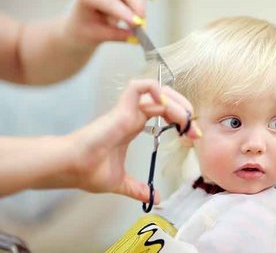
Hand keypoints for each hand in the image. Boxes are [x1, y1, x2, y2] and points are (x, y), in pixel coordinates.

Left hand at [64, 0, 149, 46]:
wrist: (81, 25)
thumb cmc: (85, 30)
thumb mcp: (97, 36)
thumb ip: (117, 35)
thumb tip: (136, 38)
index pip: (109, 2)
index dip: (125, 13)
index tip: (138, 23)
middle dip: (137, 5)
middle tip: (142, 24)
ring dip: (140, 4)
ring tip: (140, 22)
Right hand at [69, 79, 200, 202]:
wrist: (71, 168)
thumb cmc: (88, 171)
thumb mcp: (122, 182)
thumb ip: (138, 188)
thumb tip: (155, 198)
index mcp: (133, 126)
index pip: (163, 112)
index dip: (180, 120)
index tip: (192, 136)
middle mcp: (132, 115)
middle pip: (164, 99)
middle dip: (183, 109)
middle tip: (194, 128)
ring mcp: (127, 110)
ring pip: (157, 92)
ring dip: (176, 103)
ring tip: (186, 120)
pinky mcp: (121, 109)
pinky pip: (139, 87)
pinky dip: (155, 89)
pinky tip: (166, 105)